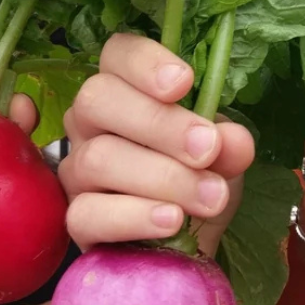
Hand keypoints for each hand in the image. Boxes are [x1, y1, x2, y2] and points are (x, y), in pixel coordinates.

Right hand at [59, 33, 255, 253]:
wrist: (185, 249)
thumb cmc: (197, 185)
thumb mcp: (223, 160)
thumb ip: (228, 146)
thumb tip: (229, 140)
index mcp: (125, 92)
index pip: (116, 54)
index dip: (144, 63)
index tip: (183, 82)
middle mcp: (90, 125)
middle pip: (97, 99)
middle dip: (158, 123)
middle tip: (207, 148)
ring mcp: (76, 172)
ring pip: (97, 158)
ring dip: (162, 177)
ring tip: (210, 197)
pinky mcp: (75, 221)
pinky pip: (87, 213)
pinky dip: (134, 216)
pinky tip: (172, 220)